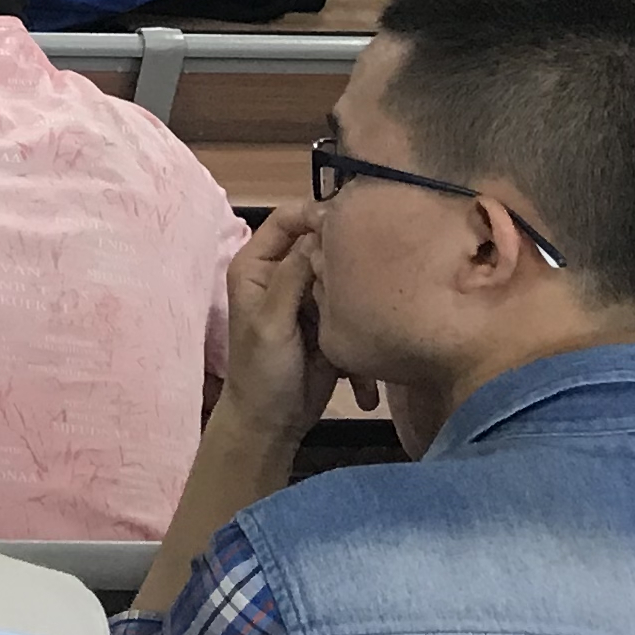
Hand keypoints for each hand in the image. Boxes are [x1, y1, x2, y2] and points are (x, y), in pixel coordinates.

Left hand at [216, 206, 354, 444]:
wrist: (272, 421)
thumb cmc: (260, 370)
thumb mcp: (271, 322)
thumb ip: (292, 278)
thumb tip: (320, 235)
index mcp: (257, 265)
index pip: (287, 220)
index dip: (315, 213)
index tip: (352, 219)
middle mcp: (283, 273)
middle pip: (321, 245)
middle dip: (347, 256)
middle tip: (377, 266)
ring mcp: (309, 296)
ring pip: (342, 276)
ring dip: (358, 295)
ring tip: (373, 312)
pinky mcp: (331, 320)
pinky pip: (353, 310)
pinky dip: (361, 331)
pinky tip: (366, 361)